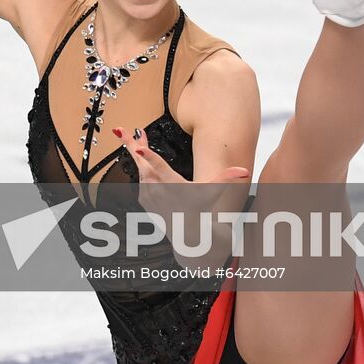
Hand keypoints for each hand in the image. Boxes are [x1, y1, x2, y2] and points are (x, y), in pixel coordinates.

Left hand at [114, 126, 249, 268]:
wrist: (186, 234)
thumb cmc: (200, 211)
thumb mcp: (211, 193)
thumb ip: (225, 178)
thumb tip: (243, 171)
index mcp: (172, 185)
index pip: (160, 169)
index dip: (150, 157)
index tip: (140, 149)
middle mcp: (157, 190)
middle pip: (140, 162)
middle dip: (130, 144)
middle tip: (120, 129)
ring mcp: (147, 193)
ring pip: (138, 166)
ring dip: (134, 149)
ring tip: (129, 134)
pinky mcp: (143, 196)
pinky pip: (138, 175)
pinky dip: (138, 163)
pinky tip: (138, 153)